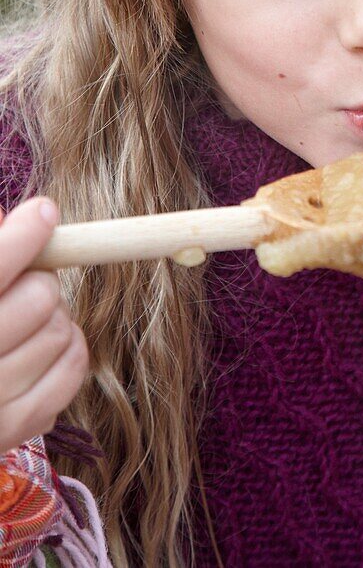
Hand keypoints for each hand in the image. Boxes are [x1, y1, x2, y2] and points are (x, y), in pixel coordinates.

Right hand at [0, 197, 88, 453]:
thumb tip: (34, 215)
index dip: (24, 235)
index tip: (44, 212)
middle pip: (40, 295)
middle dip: (39, 281)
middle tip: (23, 284)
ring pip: (62, 331)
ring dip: (54, 317)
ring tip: (24, 321)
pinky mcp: (10, 431)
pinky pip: (72, 369)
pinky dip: (68, 349)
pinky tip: (42, 346)